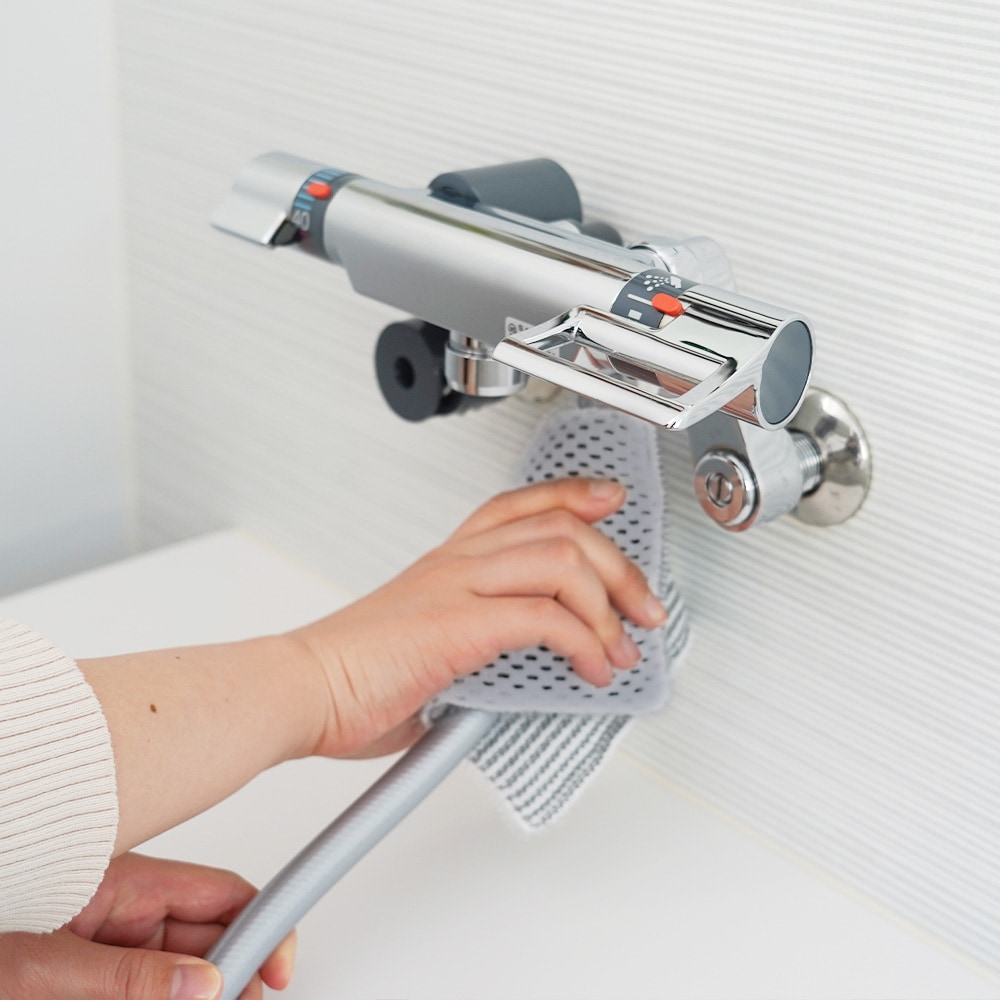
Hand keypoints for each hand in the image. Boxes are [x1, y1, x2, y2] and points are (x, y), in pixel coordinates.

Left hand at [0, 854, 294, 999]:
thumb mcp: (44, 969)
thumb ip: (128, 977)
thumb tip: (206, 984)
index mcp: (126, 885)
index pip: (222, 894)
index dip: (262, 927)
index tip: (278, 972)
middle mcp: (122, 912)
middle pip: (208, 940)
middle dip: (232, 977)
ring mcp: (105, 948)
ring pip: (178, 975)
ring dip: (195, 995)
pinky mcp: (86, 979)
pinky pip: (142, 989)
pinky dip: (163, 998)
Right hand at [291, 477, 667, 757]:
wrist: (302, 690)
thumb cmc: (353, 677)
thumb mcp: (426, 650)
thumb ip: (475, 652)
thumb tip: (515, 679)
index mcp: (448, 562)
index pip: (520, 504)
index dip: (573, 494)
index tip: (610, 500)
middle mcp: (456, 563)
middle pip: (559, 526)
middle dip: (619, 565)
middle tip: (644, 607)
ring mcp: (457, 587)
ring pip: (561, 558)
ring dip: (609, 604)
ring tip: (623, 646)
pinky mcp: (458, 624)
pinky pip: (545, 617)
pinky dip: (584, 642)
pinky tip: (590, 668)